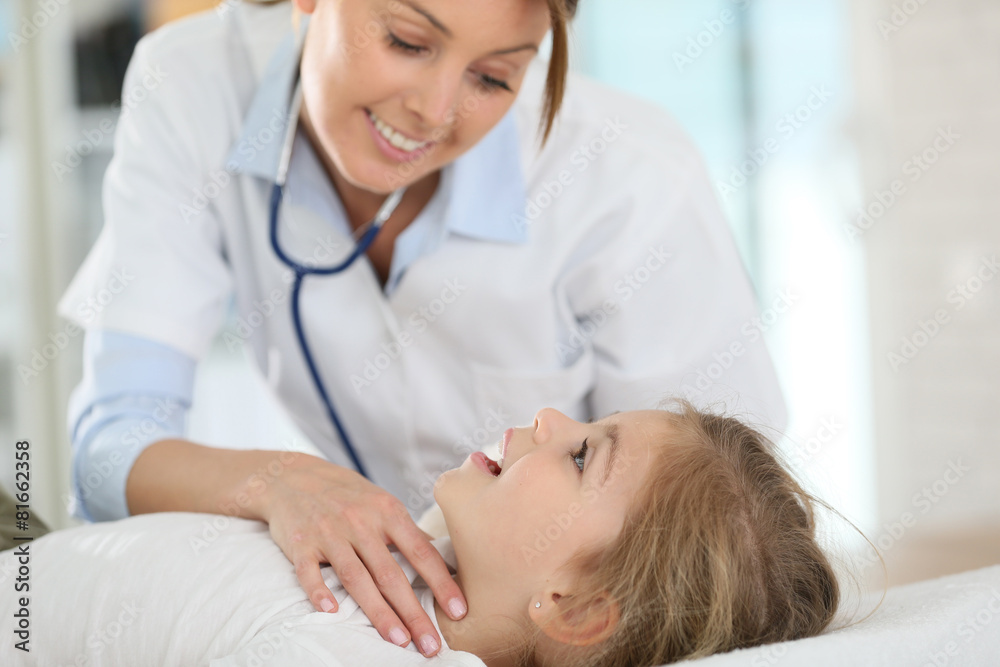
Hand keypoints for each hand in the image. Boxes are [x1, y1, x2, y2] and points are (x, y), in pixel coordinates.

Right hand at [257, 453, 466, 657]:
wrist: (293, 475)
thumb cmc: (347, 494)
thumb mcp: (382, 503)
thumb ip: (407, 533)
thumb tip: (442, 558)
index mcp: (387, 512)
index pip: (420, 552)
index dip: (441, 582)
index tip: (459, 610)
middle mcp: (360, 522)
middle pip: (390, 574)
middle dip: (413, 612)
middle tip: (431, 644)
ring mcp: (329, 533)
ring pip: (356, 579)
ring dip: (378, 612)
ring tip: (398, 640)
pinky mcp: (300, 544)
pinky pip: (308, 572)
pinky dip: (318, 592)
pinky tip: (331, 612)